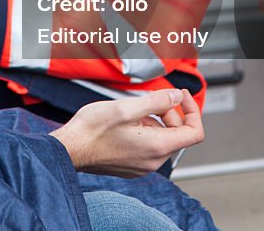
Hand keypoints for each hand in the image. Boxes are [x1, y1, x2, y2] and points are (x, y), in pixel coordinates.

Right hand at [49, 89, 203, 176]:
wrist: (70, 148)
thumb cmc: (92, 129)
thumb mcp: (126, 107)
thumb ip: (157, 101)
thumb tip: (178, 97)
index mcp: (156, 146)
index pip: (194, 132)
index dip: (193, 110)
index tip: (181, 96)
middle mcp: (153, 161)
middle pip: (178, 135)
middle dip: (169, 113)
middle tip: (150, 99)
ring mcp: (143, 166)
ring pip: (162, 140)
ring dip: (155, 122)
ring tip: (132, 111)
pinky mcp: (132, 167)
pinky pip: (149, 148)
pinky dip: (145, 132)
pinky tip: (125, 124)